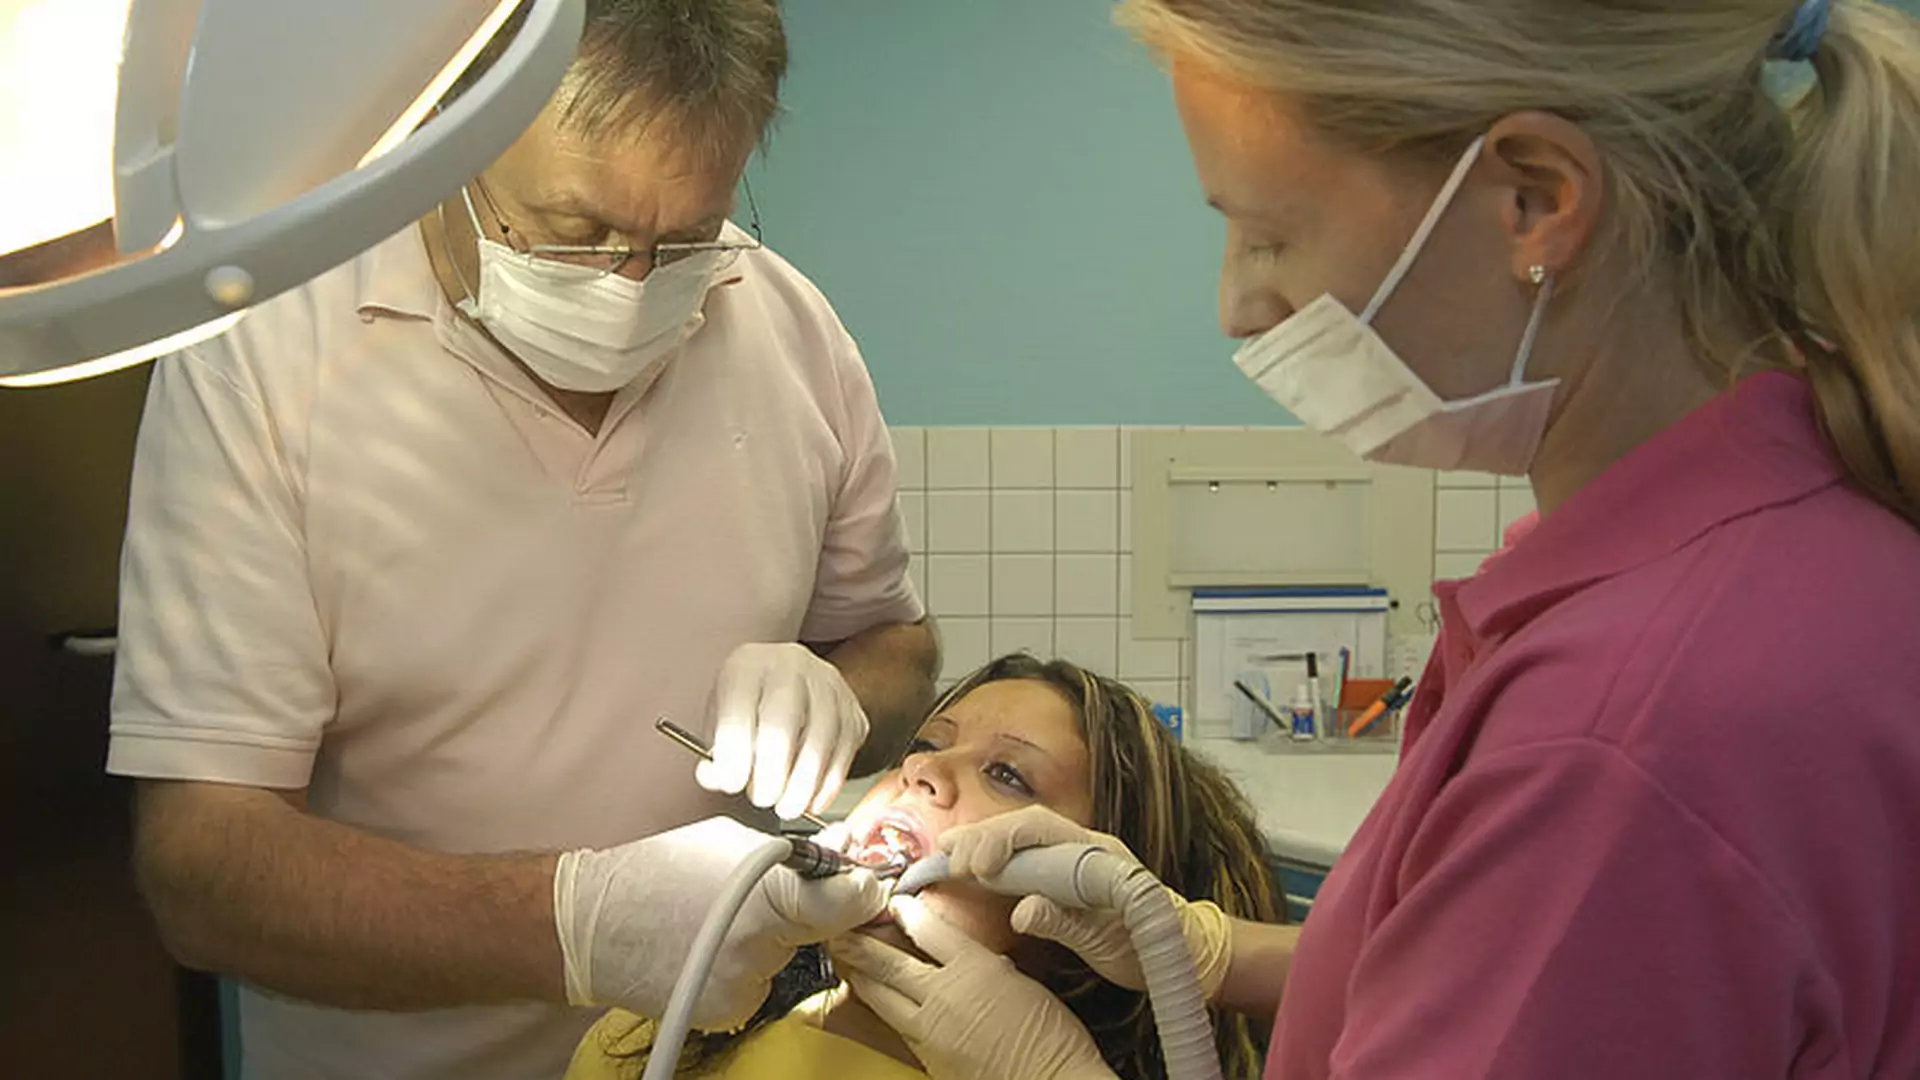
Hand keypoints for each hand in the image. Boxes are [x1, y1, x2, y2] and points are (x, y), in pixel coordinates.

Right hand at [553, 816, 886, 1029]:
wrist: (590, 928)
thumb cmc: (658, 870)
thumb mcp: (729, 841)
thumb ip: (793, 852)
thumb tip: (843, 851)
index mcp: (768, 896)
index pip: (847, 903)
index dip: (863, 892)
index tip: (865, 884)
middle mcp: (763, 948)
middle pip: (819, 930)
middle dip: (805, 911)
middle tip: (766, 895)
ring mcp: (746, 987)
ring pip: (785, 957)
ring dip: (769, 940)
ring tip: (719, 920)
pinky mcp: (729, 1012)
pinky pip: (759, 983)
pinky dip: (744, 966)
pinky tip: (707, 949)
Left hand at [698, 642, 869, 820]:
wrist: (790, 684)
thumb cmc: (750, 705)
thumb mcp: (721, 720)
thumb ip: (716, 755)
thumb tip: (715, 778)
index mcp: (748, 665)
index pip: (739, 708)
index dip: (734, 753)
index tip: (732, 784)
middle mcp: (791, 667)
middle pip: (783, 723)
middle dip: (771, 772)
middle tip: (761, 798)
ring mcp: (829, 687)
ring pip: (820, 741)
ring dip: (802, 785)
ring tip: (785, 806)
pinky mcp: (853, 713)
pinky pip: (844, 754)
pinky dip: (827, 786)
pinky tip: (810, 800)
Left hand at [830, 896, 1117, 1079]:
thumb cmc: (1052, 1036)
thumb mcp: (1024, 984)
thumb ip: (992, 967)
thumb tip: (976, 962)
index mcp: (974, 968)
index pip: (930, 931)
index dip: (906, 914)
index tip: (892, 903)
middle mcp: (945, 994)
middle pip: (890, 963)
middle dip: (860, 944)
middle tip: (840, 929)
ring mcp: (931, 1029)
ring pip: (882, 996)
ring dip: (859, 975)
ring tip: (842, 960)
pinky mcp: (927, 1056)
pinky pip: (895, 1025)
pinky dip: (879, 1007)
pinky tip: (872, 1001)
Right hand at [939, 806, 1233, 997]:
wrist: (1185, 952)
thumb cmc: (1150, 944)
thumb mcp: (1108, 942)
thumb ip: (1065, 923)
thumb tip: (1022, 912)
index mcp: (1095, 852)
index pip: (1038, 829)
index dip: (1000, 841)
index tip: (972, 865)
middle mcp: (1081, 845)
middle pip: (1022, 826)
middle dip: (980, 838)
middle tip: (943, 857)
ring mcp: (1073, 858)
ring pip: (1020, 837)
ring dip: (981, 843)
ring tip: (943, 853)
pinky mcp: (1065, 876)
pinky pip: (1024, 857)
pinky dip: (993, 858)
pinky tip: (969, 866)